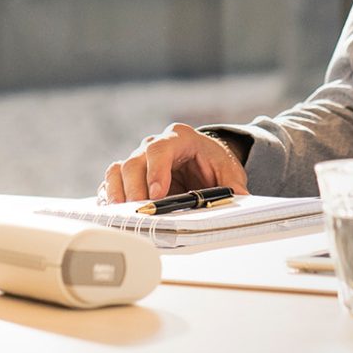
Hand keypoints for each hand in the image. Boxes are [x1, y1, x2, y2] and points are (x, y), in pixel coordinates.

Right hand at [100, 123, 248, 202]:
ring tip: (123, 215)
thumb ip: (233, 185)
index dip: (155, 171)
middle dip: (134, 189)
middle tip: (140, 211)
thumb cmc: (213, 162)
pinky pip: (112, 183)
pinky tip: (115, 214)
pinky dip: (111, 198)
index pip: (160, 149)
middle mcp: (154, 145)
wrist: (204, 159)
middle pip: (134, 162)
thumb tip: (241, 200)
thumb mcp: (229, 170)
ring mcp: (139, 160)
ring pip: (118, 171)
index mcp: (179, 137)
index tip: (157, 194)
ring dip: (118, 194)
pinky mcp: (130, 176)